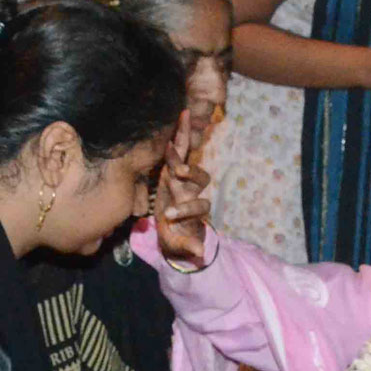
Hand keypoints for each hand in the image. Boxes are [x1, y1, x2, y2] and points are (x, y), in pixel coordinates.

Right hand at [155, 111, 210, 262]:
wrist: (172, 229)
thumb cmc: (176, 236)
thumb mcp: (179, 245)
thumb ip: (190, 248)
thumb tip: (201, 255)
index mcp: (193, 209)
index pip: (198, 207)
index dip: (187, 210)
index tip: (168, 217)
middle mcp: (190, 191)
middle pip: (198, 180)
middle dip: (190, 175)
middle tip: (178, 173)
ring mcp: (182, 178)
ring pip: (188, 162)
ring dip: (181, 155)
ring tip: (170, 148)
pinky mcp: (172, 168)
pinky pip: (178, 149)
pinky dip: (179, 135)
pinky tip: (183, 114)